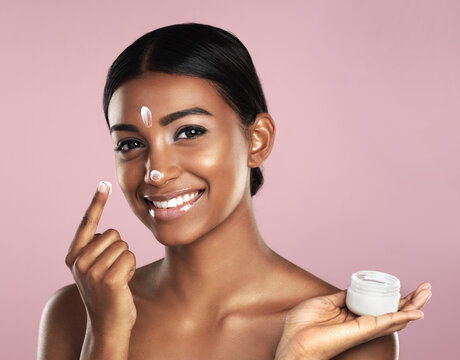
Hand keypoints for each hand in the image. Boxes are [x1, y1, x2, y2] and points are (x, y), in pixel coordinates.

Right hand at [65, 181, 136, 335]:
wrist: (108, 323)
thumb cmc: (107, 291)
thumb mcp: (95, 268)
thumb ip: (97, 249)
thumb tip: (111, 233)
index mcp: (73, 256)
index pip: (87, 223)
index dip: (97, 202)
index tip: (104, 183)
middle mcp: (79, 262)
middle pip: (114, 234)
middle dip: (120, 250)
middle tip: (113, 270)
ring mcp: (92, 272)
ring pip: (124, 246)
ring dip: (126, 260)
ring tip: (117, 278)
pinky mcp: (109, 280)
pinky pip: (130, 257)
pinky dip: (131, 268)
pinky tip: (123, 284)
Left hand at [275, 283, 431, 359]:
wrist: (293, 341)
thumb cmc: (303, 325)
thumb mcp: (324, 302)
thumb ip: (341, 297)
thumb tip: (352, 288)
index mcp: (352, 315)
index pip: (379, 306)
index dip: (393, 297)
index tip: (404, 286)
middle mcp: (361, 323)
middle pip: (392, 311)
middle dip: (411, 300)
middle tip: (426, 287)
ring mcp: (363, 328)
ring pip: (395, 317)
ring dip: (413, 305)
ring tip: (427, 292)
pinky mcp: (361, 330)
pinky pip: (385, 322)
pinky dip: (402, 317)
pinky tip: (416, 312)